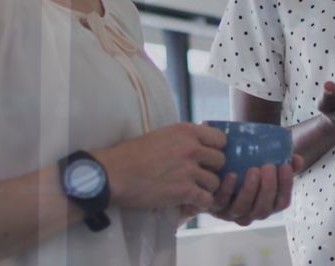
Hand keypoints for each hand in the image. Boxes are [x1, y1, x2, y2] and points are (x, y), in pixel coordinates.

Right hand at [94, 122, 226, 212]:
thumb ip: (184, 138)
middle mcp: (192, 148)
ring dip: (205, 187)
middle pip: (221, 161)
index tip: (207, 157)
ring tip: (192, 190)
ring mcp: (190, 170)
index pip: (220, 139)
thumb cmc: (132, 154)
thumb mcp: (162, 135)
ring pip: (215, 182)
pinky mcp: (185, 191)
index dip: (216, 149)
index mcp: (187, 131)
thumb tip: (201, 143)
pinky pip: (206, 199)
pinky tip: (189, 201)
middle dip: (211, 169)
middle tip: (198, 175)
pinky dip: (199, 202)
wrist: (114, 174)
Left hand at [209, 154, 303, 225]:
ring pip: (243, 208)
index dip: (286, 186)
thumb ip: (283, 161)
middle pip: (263, 209)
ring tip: (253, 170)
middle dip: (268, 188)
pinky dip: (228, 190)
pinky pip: (221, 202)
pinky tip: (232, 175)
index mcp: (267, 205)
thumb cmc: (245, 168)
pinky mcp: (214, 206)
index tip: (285, 167)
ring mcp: (231, 212)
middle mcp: (250, 213)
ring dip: (250, 190)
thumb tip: (297, 159)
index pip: (282, 202)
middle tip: (269, 166)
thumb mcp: (265, 165)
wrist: (215, 170)